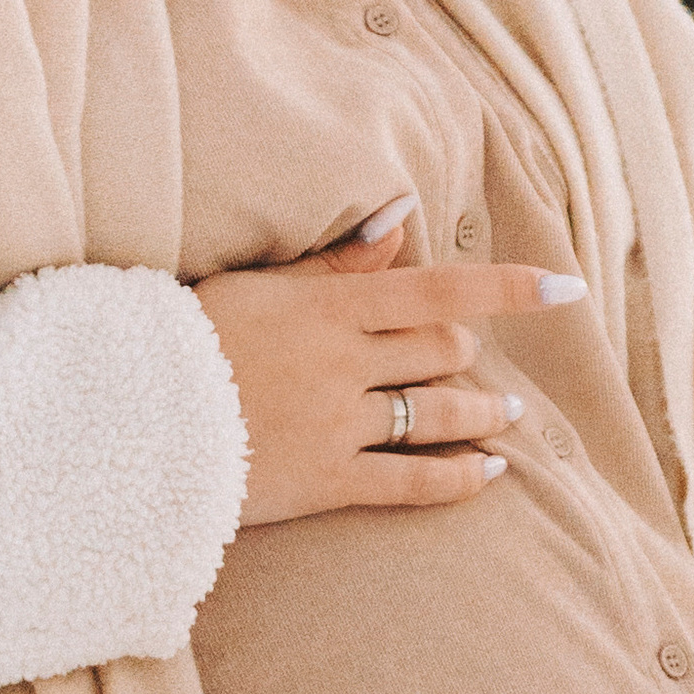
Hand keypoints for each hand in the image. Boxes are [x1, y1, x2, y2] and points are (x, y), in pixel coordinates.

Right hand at [191, 198, 585, 529]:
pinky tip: (487, 474)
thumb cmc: (182, 340)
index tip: (565, 287)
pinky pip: (411, 480)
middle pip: (439, 350)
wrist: (127, 418)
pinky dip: (456, 477)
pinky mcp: (326, 480)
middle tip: (473, 361)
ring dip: (481, 414)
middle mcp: (345, 361)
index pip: (440, 286)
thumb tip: (400, 212)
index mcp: (328, 306)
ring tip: (507, 416)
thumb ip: (334, 260)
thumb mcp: (255, 285)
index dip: (510, 287)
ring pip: (436, 414)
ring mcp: (339, 423)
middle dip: (463, 353)